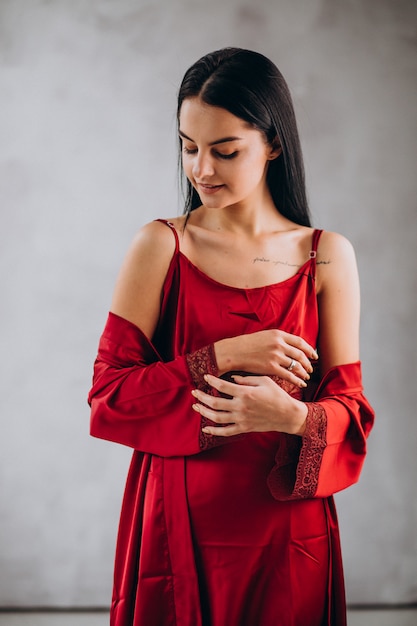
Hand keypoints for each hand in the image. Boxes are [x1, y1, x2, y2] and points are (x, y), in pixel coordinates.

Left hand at [191, 373, 307, 436]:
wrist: (287, 415)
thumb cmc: (277, 395)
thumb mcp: (264, 381)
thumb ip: (246, 379)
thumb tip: (232, 378)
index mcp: (246, 393)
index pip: (223, 386)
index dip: (211, 380)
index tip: (205, 376)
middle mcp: (241, 407)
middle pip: (215, 402)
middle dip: (202, 396)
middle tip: (194, 391)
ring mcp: (241, 419)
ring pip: (217, 417)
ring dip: (204, 411)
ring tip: (196, 405)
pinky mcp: (244, 428)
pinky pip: (225, 431)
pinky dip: (214, 431)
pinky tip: (205, 427)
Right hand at [214, 329, 317, 387]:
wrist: (234, 352)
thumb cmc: (248, 344)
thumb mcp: (265, 336)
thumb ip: (279, 339)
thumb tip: (291, 346)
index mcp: (278, 334)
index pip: (300, 342)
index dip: (309, 349)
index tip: (314, 355)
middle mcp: (279, 344)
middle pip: (301, 355)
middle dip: (308, 363)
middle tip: (310, 369)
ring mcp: (276, 356)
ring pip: (296, 366)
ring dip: (303, 372)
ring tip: (305, 377)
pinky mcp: (271, 368)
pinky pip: (289, 375)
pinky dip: (297, 380)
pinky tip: (300, 383)